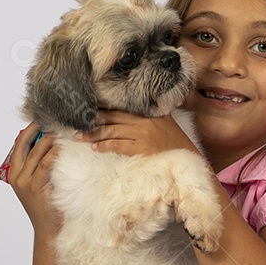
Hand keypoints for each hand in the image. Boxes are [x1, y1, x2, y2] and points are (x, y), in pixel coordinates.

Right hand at [6, 123, 61, 235]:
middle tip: (50, 120)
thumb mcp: (37, 183)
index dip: (28, 130)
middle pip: (24, 145)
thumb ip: (38, 166)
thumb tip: (50, 144)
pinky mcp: (35, 188)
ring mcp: (25, 182)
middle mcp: (17, 176)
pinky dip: (52, 155)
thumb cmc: (45, 205)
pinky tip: (59, 148)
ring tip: (58, 131)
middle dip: (36, 130)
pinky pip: (44, 166)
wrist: (47, 228)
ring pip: (35, 154)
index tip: (39, 119)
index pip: (19, 145)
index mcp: (14, 172)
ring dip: (47, 141)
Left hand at [76, 111, 200, 157]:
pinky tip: (96, 148)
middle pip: (112, 118)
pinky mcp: (142, 148)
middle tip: (77, 123)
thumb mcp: (164, 120)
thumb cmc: (174, 139)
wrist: (188, 156)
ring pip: (112, 132)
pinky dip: (106, 146)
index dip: (102, 108)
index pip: (119, 108)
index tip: (87, 108)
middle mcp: (143, 121)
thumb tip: (131, 108)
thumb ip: (149, 113)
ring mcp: (142, 134)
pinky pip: (119, 146)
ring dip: (94, 135)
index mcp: (146, 113)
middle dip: (93, 121)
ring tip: (80, 137)